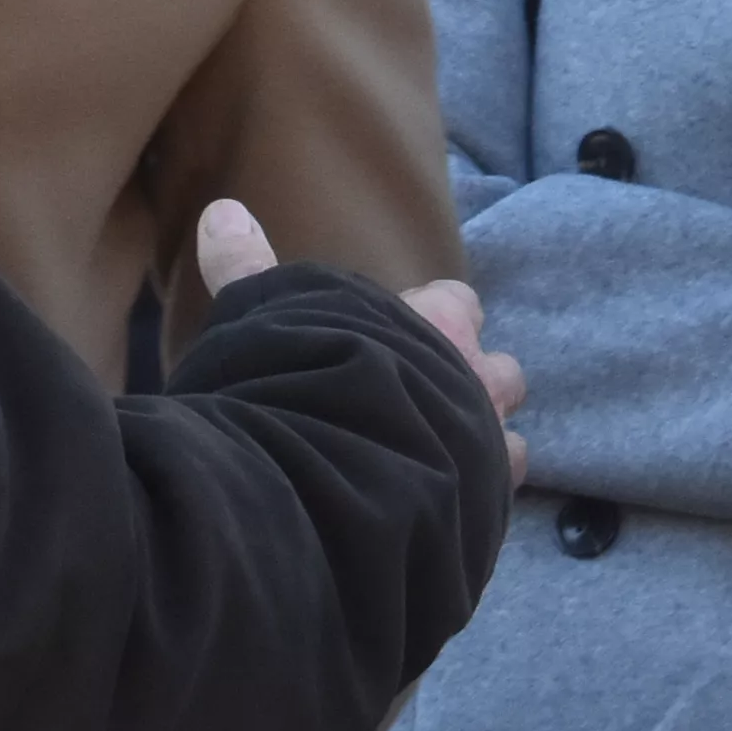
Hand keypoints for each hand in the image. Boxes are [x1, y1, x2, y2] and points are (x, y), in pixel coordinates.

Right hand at [199, 200, 528, 485]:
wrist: (338, 475)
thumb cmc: (307, 378)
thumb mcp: (266, 312)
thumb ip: (248, 267)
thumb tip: (220, 212)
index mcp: (438, 322)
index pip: (459, 303)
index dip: (435, 319)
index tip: (402, 335)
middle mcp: (478, 378)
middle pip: (501, 373)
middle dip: (472, 387)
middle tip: (422, 407)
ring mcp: (492, 450)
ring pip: (511, 445)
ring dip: (481, 453)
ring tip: (433, 470)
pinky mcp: (488, 514)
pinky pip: (492, 510)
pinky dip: (468, 510)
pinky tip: (433, 517)